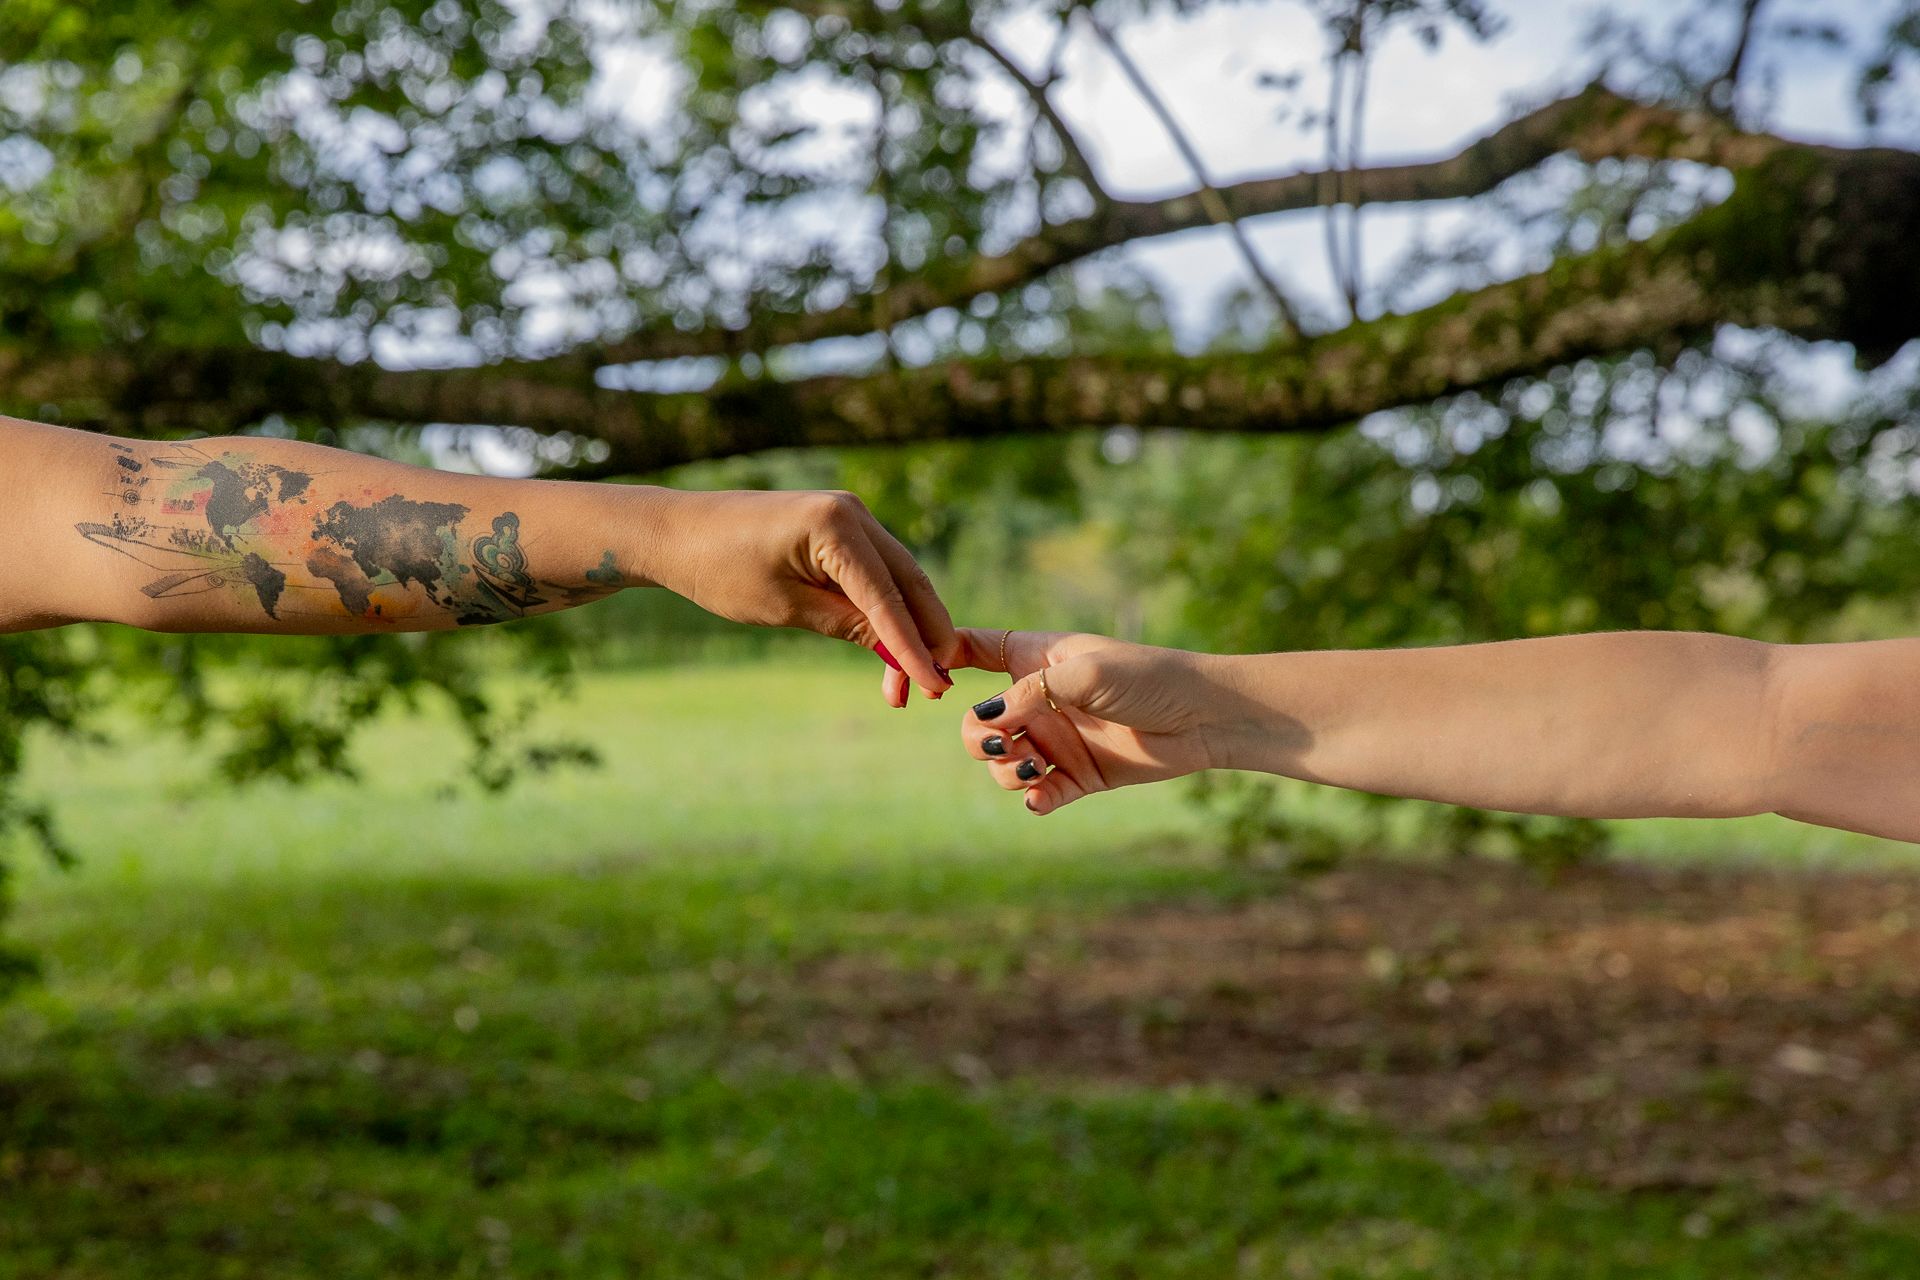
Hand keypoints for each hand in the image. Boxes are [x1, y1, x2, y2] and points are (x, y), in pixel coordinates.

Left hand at [645, 489, 956, 702]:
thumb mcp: (786, 607)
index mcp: (835, 525)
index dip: (913, 646)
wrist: (676, 533)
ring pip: (898, 579)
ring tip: (906, 684)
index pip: (887, 596)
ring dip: (907, 627)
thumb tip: (899, 652)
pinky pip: (876, 572)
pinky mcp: (840, 527)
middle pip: (908, 581)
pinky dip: (885, 610)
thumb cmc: (720, 569)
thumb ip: (847, 626)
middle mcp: (852, 512)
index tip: (935, 685)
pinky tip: (888, 649)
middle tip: (936, 688)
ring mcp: (849, 516)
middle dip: (925, 636)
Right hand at [953, 628, 1228, 813]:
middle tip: (999, 743)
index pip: (969, 650)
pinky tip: (1041, 796)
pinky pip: (1037, 794)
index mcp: (1034, 659)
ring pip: (1001, 762)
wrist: (1204, 717)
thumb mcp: (1084, 673)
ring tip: (1035, 768)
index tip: (918, 684)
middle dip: (975, 737)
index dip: (936, 660)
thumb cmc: (1148, 678)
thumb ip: (1029, 694)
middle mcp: (1037, 700)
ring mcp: (1056, 740)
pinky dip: (1032, 798)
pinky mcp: (1077, 776)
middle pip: (975, 722)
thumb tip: (982, 721)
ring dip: (1006, 769)